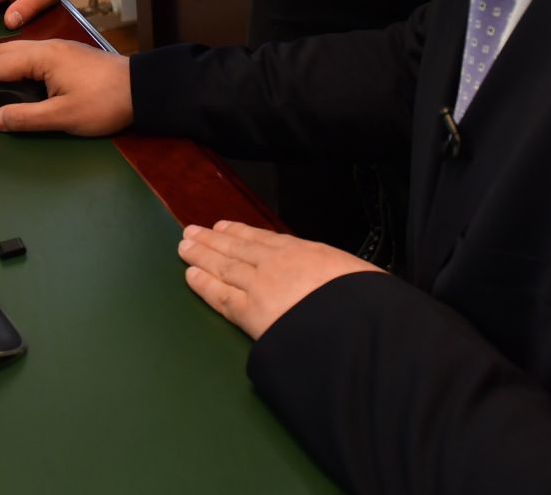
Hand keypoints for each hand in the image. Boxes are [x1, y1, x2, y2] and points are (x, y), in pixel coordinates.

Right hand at [0, 39, 132, 134]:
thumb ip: (25, 118)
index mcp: (41, 57)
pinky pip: (23, 54)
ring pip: (11, 51)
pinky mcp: (64, 56)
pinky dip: (4, 61)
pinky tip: (3, 69)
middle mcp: (45, 48)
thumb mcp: (64, 116)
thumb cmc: (105, 102)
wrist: (142, 88)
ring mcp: (55, 50)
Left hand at [178, 221, 383, 339]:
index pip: (265, 240)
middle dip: (213, 239)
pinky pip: (220, 296)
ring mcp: (261, 286)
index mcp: (306, 252)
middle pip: (237, 248)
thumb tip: (345, 281)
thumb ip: (340, 275)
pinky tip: (190, 275)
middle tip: (192, 231)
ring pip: (224, 266)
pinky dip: (203, 284)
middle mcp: (278, 264)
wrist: (357, 324)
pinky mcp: (250, 313)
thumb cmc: (366, 303)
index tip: (225, 227)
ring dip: (201, 254)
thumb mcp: (358, 277)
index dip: (242, 233)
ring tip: (185, 245)